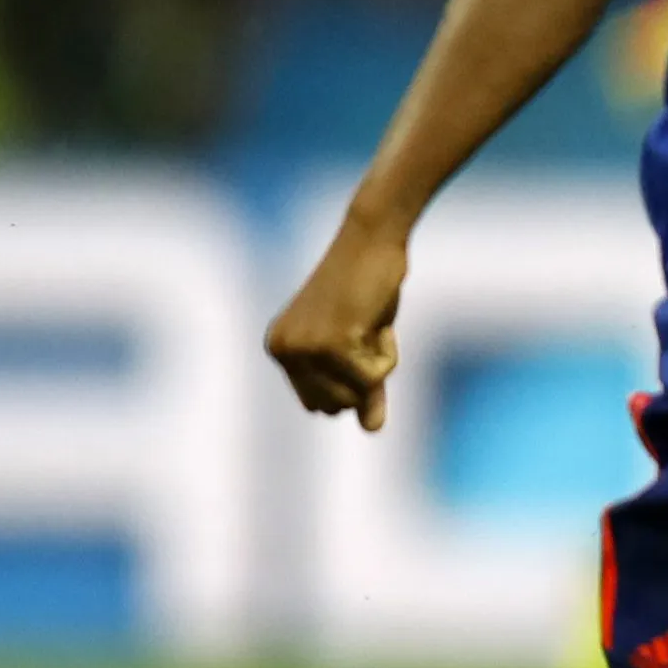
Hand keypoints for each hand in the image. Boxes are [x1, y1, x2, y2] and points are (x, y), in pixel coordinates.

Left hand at [266, 209, 409, 431]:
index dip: (352, 379)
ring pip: (355, 395)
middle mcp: (283, 351)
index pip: (320, 403)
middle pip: (335, 406)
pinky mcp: (331, 344)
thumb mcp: (364, 341)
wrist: (373, 237)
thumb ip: (362, 387)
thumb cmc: (369, 283)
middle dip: (364, 376)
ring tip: (372, 322)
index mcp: (280, 348)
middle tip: (368, 329)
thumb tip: (372, 430)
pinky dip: (388, 354)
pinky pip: (372, 379)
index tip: (358, 333)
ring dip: (379, 364)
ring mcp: (304, 349)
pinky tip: (379, 320)